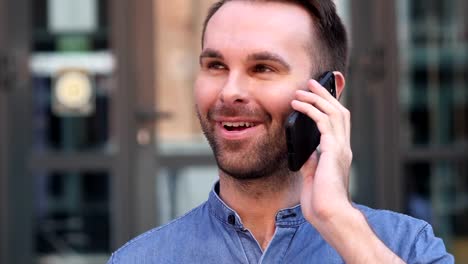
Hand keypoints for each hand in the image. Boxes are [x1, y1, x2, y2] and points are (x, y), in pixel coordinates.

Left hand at [291, 78, 352, 224]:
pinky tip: (298, 104)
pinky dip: (310, 109)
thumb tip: (305, 153)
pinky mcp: (332, 150)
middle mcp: (343, 148)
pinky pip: (322, 122)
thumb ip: (312, 163)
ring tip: (302, 90)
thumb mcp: (314, 178)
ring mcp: (340, 148)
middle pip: (339, 111)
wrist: (330, 216)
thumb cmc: (322, 203)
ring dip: (317, 98)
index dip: (330, 106)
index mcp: (339, 154)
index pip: (338, 123)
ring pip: (333, 112)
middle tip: (312, 83)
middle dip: (326, 95)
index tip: (319, 95)